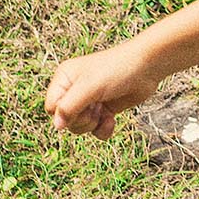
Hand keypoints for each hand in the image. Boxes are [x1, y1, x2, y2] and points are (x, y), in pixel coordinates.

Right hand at [44, 43, 160, 139]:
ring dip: (93, 124)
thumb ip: (69, 107)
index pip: (51, 107)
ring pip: (80, 127)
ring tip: (104, 111)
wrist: (147, 68)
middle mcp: (73, 90)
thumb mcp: (89, 87)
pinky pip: (95, 130)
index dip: (63, 114)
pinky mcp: (103, 110)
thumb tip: (56, 127)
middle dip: (81, 120)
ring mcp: (89, 101)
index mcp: (64, 79)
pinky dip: (103, 129)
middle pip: (65, 120)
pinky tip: (112, 119)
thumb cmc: (116, 70)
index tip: (80, 108)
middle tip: (95, 108)